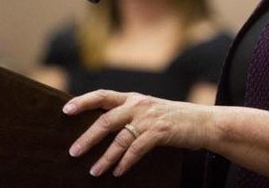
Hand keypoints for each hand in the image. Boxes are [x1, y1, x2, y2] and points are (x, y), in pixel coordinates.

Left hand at [63, 90, 212, 176]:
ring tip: (94, 171)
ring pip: (119, 138)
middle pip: (106, 120)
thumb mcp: (150, 110)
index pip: (103, 95)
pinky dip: (125, 162)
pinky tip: (118, 172)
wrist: (203, 121)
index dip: (83, 101)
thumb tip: (101, 128)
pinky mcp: (160, 131)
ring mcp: (149, 118)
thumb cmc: (174, 118)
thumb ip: (129, 114)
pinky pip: (136, 149)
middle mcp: (139, 105)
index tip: (65, 109)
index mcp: (134, 98)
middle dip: (87, 137)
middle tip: (73, 152)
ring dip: (105, 157)